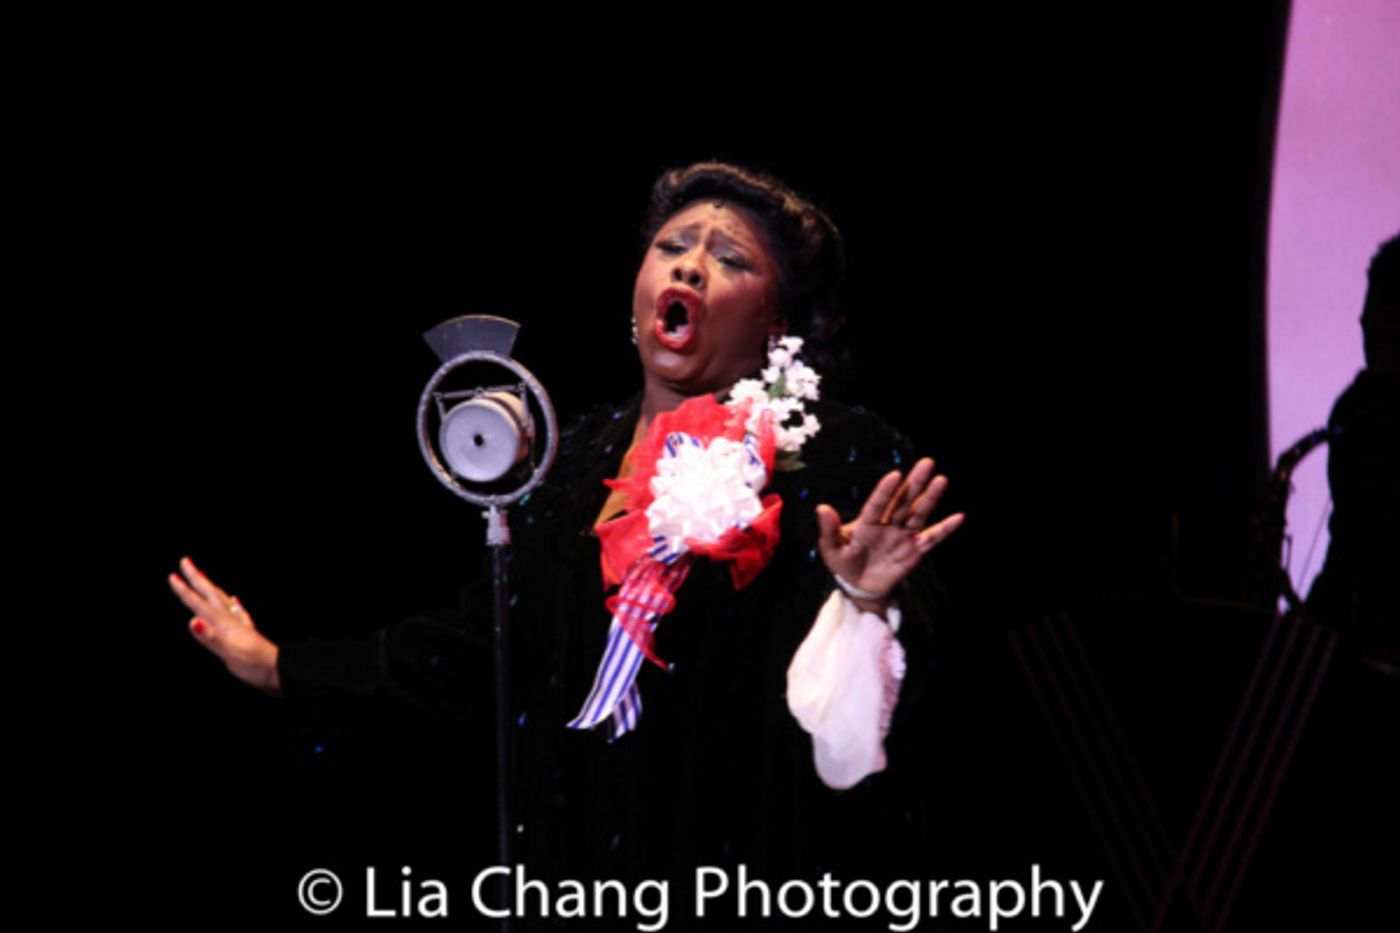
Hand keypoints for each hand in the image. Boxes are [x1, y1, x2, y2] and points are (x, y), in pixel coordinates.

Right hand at [169, 556, 280, 696]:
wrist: (280, 671)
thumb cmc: (256, 665)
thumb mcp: (230, 654)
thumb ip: (211, 638)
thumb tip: (193, 621)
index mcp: (224, 625)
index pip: (199, 605)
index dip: (185, 591)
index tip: (173, 576)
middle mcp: (231, 621)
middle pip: (210, 595)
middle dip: (196, 579)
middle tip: (186, 562)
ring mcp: (240, 626)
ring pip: (222, 600)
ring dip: (210, 588)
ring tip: (203, 578)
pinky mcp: (246, 634)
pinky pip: (238, 613)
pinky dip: (233, 605)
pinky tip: (235, 602)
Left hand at [815, 458, 964, 615]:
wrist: (859, 585)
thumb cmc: (843, 563)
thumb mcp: (831, 549)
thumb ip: (829, 530)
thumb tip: (821, 508)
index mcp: (866, 523)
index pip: (878, 504)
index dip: (886, 491)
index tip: (895, 475)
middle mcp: (887, 524)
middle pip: (903, 501)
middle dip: (915, 483)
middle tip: (927, 462)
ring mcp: (902, 536)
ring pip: (918, 514)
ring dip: (930, 498)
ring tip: (941, 479)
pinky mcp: (914, 551)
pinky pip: (931, 539)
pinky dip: (944, 529)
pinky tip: (958, 517)